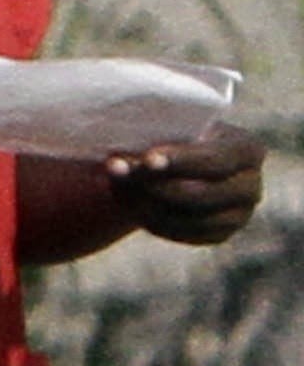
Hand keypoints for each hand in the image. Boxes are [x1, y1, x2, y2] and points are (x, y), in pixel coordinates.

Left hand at [103, 129, 264, 245]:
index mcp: (248, 149)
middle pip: (202, 194)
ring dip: (149, 204)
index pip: (216, 160)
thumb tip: (116, 164)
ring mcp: (239, 215)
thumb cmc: (179, 137)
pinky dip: (154, 221)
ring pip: (190, 218)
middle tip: (117, 172)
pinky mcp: (220, 234)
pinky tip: (134, 204)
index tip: (146, 160)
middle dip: (156, 185)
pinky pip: (183, 233)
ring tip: (119, 186)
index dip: (181, 161)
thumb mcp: (172, 131)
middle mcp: (251, 185)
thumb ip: (151, 142)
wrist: (187, 165)